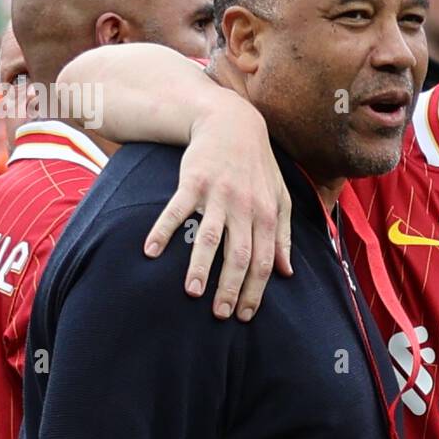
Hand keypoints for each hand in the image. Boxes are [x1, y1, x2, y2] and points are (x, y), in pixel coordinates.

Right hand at [143, 100, 291, 320]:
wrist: (232, 123)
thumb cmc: (258, 167)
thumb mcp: (280, 198)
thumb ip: (284, 235)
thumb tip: (287, 272)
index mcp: (268, 214)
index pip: (263, 261)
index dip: (255, 290)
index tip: (245, 315)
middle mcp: (245, 207)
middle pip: (239, 255)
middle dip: (230, 288)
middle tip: (220, 314)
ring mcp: (218, 194)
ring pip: (210, 237)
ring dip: (200, 267)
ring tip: (191, 293)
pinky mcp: (193, 181)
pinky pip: (176, 210)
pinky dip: (163, 230)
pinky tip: (151, 252)